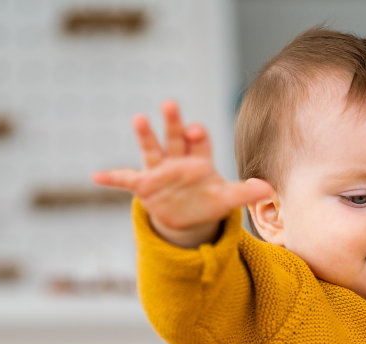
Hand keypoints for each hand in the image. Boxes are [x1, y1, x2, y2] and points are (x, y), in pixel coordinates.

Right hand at [93, 100, 274, 247]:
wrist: (185, 218)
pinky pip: (125, 180)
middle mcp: (177, 160)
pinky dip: (112, 178)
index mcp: (198, 159)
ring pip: (152, 149)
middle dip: (174, 122)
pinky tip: (96, 177)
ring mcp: (159, 171)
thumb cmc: (206, 202)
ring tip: (139, 119)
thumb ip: (244, 192)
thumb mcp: (226, 199)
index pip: (199, 141)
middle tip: (171, 104)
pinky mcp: (144, 185)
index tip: (195, 131)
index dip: (197, 135)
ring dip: (146, 135)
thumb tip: (268, 188)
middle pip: (175, 137)